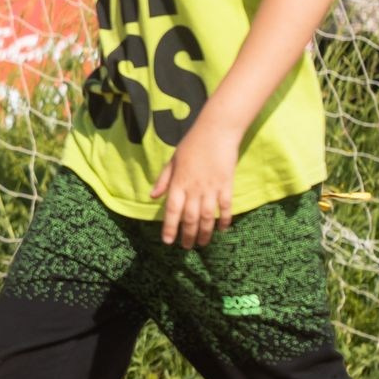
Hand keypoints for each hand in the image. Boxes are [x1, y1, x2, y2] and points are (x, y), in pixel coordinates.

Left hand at [152, 122, 239, 248]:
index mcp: (178, 182)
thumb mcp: (172, 160)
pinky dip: (224, 219)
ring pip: (207, 217)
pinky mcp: (226, 185)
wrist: (216, 131)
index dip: (170, 227)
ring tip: (203, 244)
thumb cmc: (192, 144)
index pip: (172, 210)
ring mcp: (211, 188)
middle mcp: (194, 188)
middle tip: (187, 247)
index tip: (168, 242)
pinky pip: (225, 207)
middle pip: (190, 218)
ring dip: (205, 233)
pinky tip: (222, 229)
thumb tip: (152, 196)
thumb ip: (164, 180)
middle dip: (188, 235)